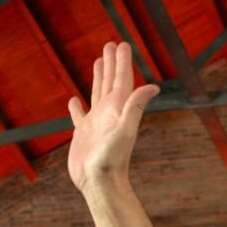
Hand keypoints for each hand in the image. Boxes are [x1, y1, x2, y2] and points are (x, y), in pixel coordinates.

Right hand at [68, 42, 158, 194]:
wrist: (100, 183)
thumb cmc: (112, 159)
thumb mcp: (124, 130)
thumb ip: (136, 107)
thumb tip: (153, 87)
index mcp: (118, 109)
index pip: (121, 80)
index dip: (122, 62)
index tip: (121, 44)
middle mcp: (109, 113)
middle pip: (110, 82)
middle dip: (111, 63)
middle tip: (111, 45)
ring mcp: (96, 123)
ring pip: (96, 93)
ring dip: (98, 77)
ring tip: (98, 62)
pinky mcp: (84, 134)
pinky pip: (80, 116)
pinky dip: (77, 107)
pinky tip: (74, 100)